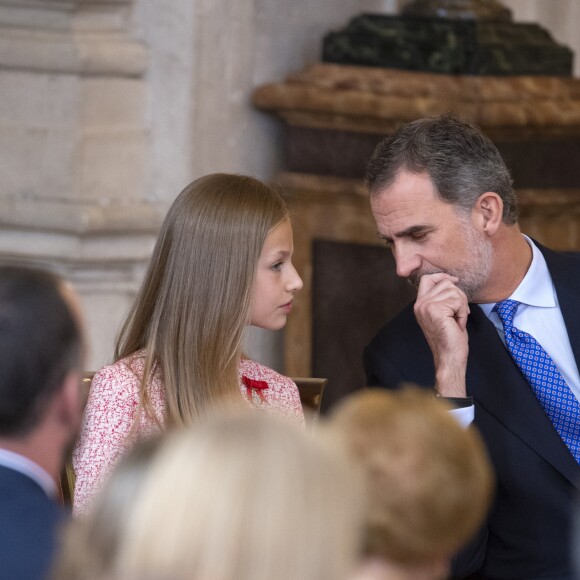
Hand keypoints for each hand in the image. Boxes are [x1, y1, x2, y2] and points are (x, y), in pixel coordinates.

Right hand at [413, 273, 468, 397]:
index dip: (442, 276)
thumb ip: (442, 298)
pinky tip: (458, 324)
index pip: (427, 279)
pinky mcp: (435, 310)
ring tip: (458, 320)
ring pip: (453, 290)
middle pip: (445, 283)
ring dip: (462, 305)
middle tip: (460, 313)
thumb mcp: (443, 313)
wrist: (449, 357)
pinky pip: (457, 301)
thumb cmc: (450, 339)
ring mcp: (426, 306)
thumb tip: (451, 280)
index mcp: (420, 304)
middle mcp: (420, 304)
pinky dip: (463, 312)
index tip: (454, 280)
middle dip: (459, 296)